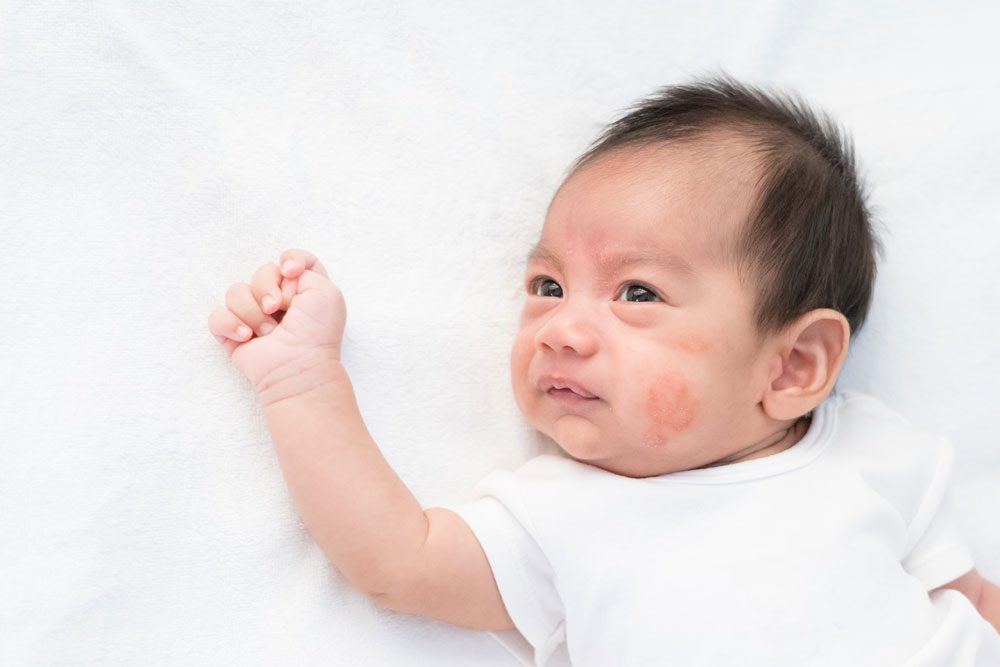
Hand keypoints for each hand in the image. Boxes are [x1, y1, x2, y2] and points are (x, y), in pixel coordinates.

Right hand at [208, 248, 345, 393]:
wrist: (298, 366)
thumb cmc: (316, 333)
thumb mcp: (326, 291)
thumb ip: (305, 268)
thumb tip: (280, 272)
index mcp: (303, 289)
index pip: (291, 259)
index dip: (290, 259)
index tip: (290, 272)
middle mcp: (278, 300)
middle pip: (261, 271)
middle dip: (267, 288)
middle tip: (277, 309)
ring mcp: (254, 316)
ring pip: (235, 291)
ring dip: (252, 312)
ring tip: (268, 332)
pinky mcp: (233, 333)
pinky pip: (217, 316)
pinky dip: (231, 325)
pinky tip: (247, 337)